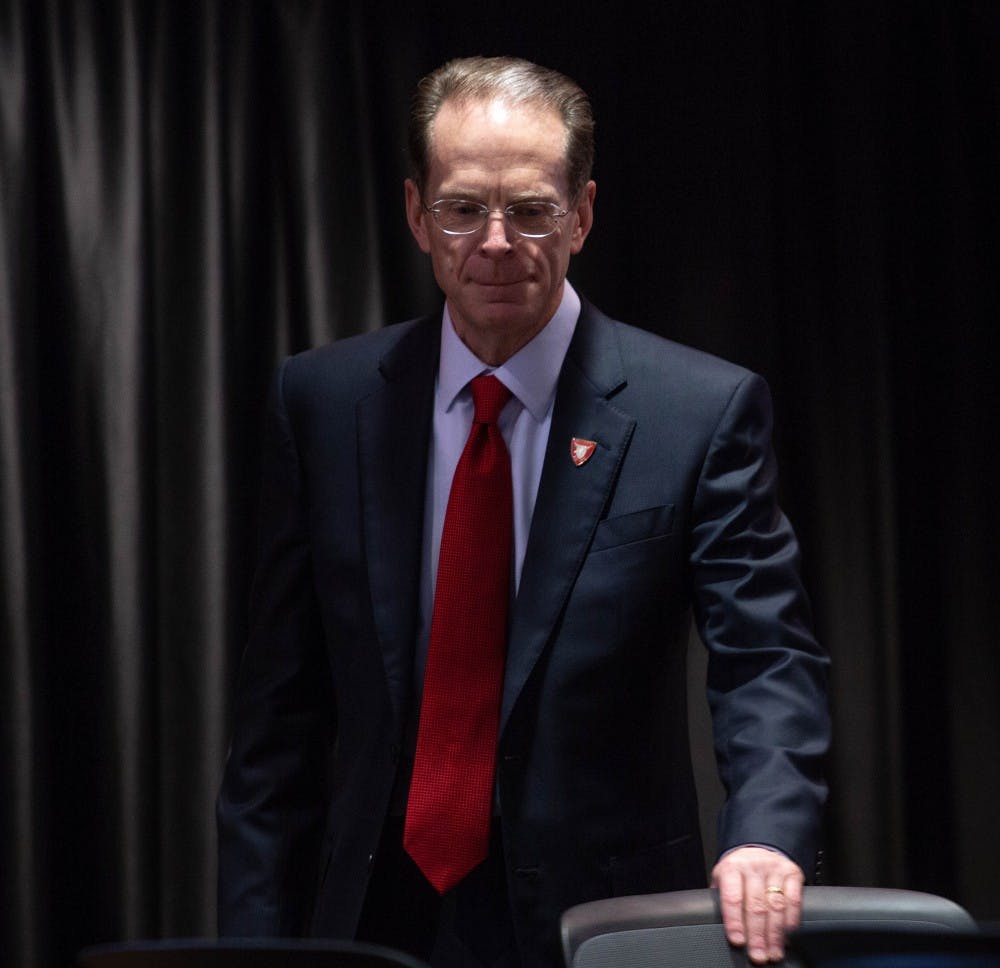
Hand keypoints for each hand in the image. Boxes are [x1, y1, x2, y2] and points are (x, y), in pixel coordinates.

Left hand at [711, 846, 803, 963]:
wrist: (759, 847)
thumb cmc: (739, 870)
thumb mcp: (723, 878)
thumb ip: (721, 898)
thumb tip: (714, 925)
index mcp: (732, 868)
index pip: (732, 897)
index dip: (735, 921)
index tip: (737, 941)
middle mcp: (753, 867)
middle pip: (756, 906)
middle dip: (757, 935)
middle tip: (758, 956)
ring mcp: (774, 869)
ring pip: (776, 906)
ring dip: (775, 934)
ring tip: (773, 952)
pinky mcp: (792, 873)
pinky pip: (794, 901)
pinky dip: (791, 921)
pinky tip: (788, 936)